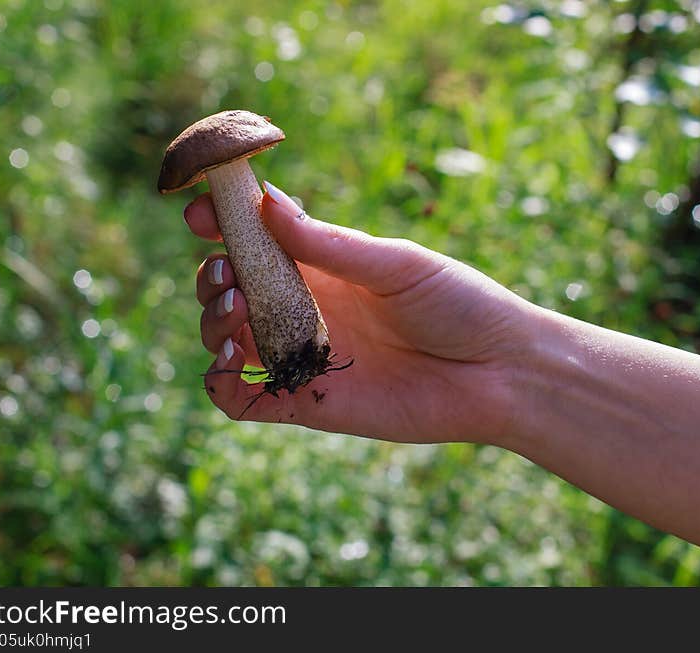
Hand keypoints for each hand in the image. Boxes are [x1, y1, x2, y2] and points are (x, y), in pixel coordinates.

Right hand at [184, 182, 532, 444]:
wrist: (500, 373)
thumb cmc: (459, 305)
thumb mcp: (396, 264)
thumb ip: (330, 242)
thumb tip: (266, 200)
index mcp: (327, 266)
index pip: (258, 241)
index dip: (223, 224)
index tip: (199, 212)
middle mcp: (308, 309)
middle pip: (234, 289)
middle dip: (214, 277)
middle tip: (227, 274)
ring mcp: (304, 356)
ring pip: (230, 340)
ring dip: (213, 323)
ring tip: (235, 313)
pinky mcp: (308, 403)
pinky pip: (244, 401)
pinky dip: (219, 386)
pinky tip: (224, 365)